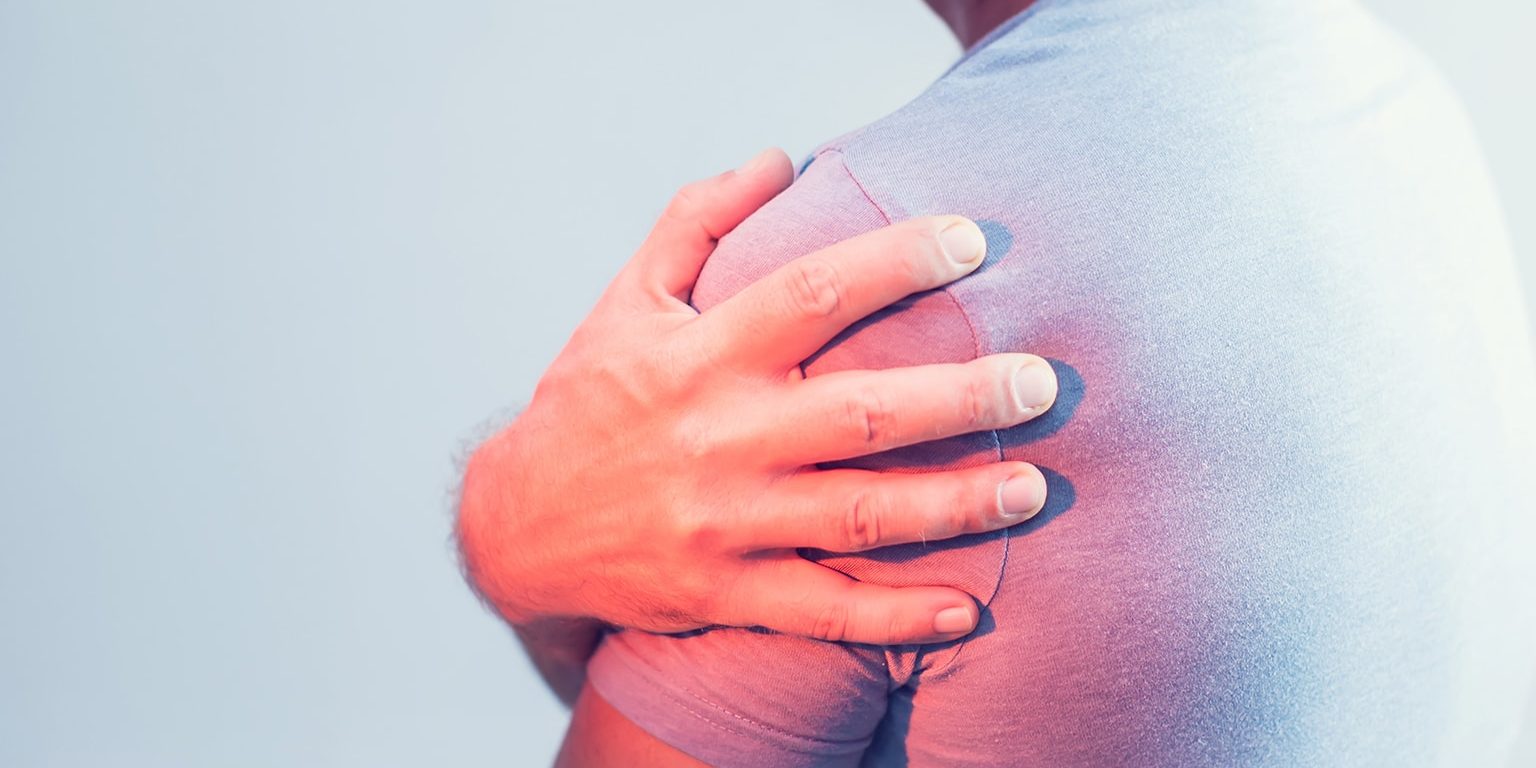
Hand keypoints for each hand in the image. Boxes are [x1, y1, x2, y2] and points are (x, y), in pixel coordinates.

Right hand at [456, 148, 1057, 646]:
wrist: (518, 527)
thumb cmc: (588, 401)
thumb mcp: (625, 300)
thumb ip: (695, 221)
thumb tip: (779, 158)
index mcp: (701, 357)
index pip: (812, 294)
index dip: (896, 261)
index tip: (971, 240)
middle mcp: (720, 438)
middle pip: (860, 413)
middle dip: (961, 396)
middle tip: (1043, 381)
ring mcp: (726, 523)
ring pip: (860, 514)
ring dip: (955, 503)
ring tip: (1035, 487)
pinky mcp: (726, 591)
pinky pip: (823, 609)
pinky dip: (893, 614)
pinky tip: (965, 608)